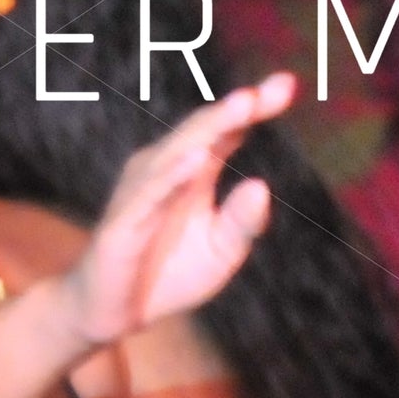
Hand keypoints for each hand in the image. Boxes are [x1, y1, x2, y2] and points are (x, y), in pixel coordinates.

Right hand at [57, 72, 290, 349]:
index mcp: (192, 173)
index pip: (225, 132)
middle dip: (235, 109)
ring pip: (177, 151)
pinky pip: (150, 193)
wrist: (112, 312)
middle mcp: (165, 172)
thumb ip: (242, 222)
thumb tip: (261, 186)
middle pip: (203, 131)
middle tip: (265, 91)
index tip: (286, 85)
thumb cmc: (167, 275)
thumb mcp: (220, 252)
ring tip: (242, 106)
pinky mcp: (124, 222)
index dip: (253, 108)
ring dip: (209, 128)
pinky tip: (197, 159)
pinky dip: (173, 173)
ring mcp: (142, 193)